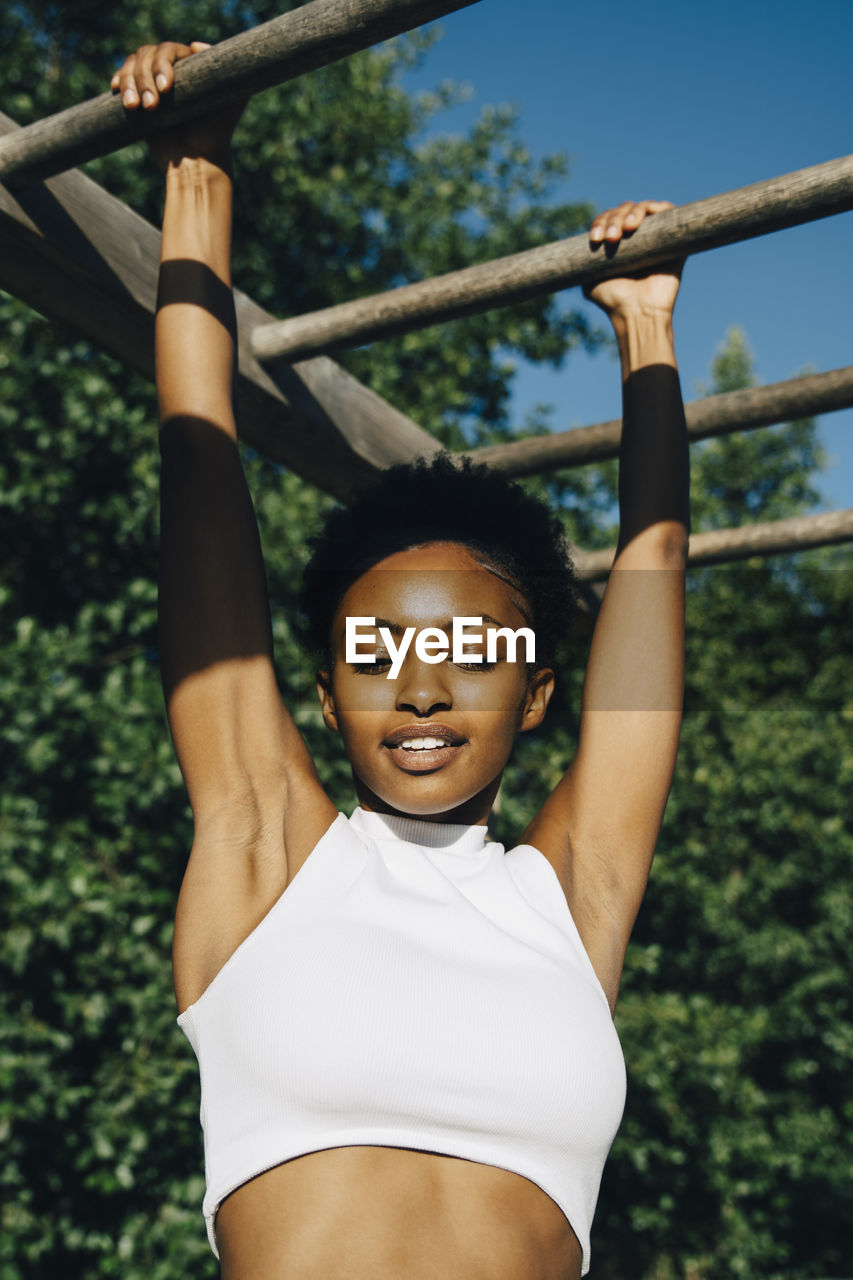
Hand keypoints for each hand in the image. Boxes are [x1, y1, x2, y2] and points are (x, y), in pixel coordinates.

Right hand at [111, 41, 244, 171]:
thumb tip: (194, 45)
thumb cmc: (216, 133)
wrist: (196, 161)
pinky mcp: (139, 96)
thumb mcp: (232, 100)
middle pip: (146, 55)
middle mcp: (171, 70)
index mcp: (190, 65)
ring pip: (132, 65)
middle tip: (152, 107)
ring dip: (130, 84)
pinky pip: (122, 78)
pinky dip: (119, 81)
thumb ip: (228, 70)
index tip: (166, 89)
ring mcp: (153, 82)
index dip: (162, 65)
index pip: (168, 50)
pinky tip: (116, 90)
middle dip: (145, 80)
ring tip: (135, 108)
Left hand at [585, 200, 682, 320]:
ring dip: (631, 212)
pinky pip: (669, 210)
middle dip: (613, 219)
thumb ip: (584, 264)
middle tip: (612, 238)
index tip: (595, 240)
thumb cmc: (613, 301)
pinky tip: (647, 215)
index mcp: (617, 243)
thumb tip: (580, 249)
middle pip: (623, 210)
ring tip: (627, 228)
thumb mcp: (589, 281)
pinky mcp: (673, 237)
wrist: (638, 312)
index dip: (600, 223)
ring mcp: (655, 235)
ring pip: (642, 207)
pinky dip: (658, 206)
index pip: (607, 220)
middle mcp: (636, 237)